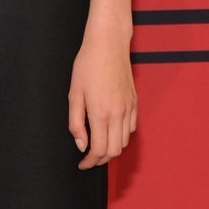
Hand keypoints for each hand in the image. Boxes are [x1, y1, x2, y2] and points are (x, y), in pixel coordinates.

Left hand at [68, 29, 136, 169]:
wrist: (108, 44)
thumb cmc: (87, 65)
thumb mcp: (74, 93)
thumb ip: (76, 123)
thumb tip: (81, 144)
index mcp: (101, 113)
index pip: (98, 150)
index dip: (90, 162)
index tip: (82, 164)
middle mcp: (118, 113)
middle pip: (114, 151)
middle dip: (101, 159)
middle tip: (89, 159)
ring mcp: (129, 108)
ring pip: (124, 142)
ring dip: (112, 149)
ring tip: (99, 146)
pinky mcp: (134, 102)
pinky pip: (131, 128)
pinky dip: (121, 136)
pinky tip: (110, 131)